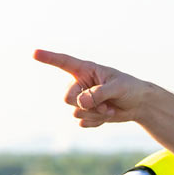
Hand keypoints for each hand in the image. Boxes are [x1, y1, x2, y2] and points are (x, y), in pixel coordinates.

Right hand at [33, 49, 154, 127]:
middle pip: (67, 97)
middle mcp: (80, 83)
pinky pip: (81, 121)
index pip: (63, 62)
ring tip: (108, 108)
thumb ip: (99, 93)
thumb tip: (81, 102)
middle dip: (84, 104)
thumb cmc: (130, 89)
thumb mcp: (118, 87)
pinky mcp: (85, 113)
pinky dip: (96, 122)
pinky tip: (106, 116)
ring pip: (75, 111)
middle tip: (104, 104)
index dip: (48, 58)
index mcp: (86, 70)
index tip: (34, 53)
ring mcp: (82, 99)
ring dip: (94, 114)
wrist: (139, 105)